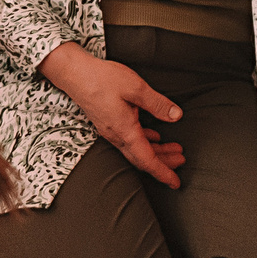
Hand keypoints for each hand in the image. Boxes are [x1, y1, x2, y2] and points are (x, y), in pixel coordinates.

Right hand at [41, 43, 186, 187]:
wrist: (75, 74)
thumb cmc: (102, 79)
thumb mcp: (136, 87)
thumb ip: (157, 104)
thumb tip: (176, 116)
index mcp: (125, 131)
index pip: (147, 160)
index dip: (163, 172)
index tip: (176, 183)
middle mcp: (116, 136)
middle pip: (142, 159)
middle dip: (164, 163)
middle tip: (181, 160)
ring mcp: (110, 131)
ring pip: (136, 151)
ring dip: (156, 152)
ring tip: (174, 148)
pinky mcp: (108, 125)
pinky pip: (129, 142)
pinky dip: (145, 143)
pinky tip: (154, 136)